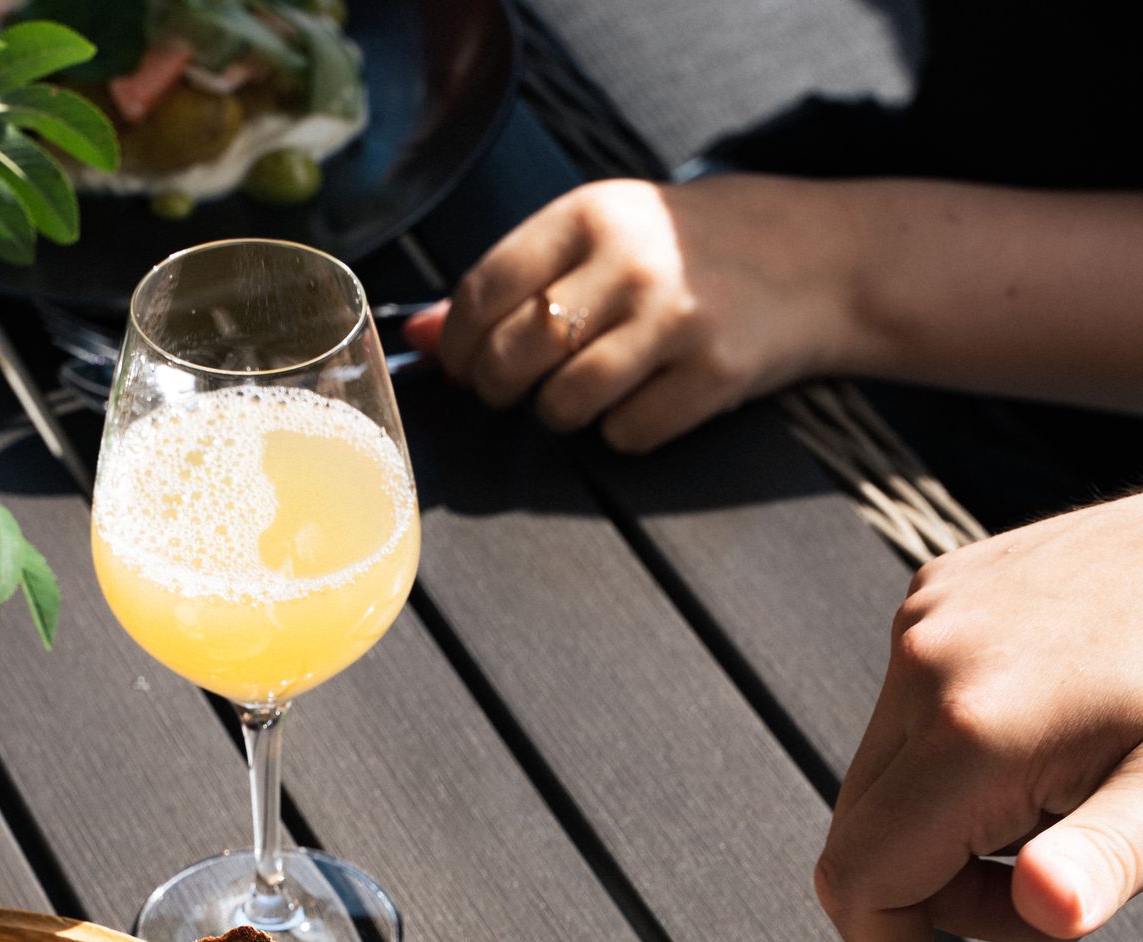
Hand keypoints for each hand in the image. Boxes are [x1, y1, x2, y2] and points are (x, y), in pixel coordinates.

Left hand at [418, 176, 859, 450]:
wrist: (815, 259)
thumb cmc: (689, 250)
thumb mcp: (601, 237)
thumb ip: (512, 280)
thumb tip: (417, 334)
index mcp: (591, 214)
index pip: (484, 291)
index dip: (457, 344)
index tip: (461, 364)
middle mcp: (630, 262)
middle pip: (513, 357)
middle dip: (498, 388)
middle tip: (515, 388)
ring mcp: (674, 321)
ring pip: (563, 406)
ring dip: (561, 413)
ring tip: (587, 389)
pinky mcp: (712, 376)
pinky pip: (625, 435)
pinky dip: (622, 433)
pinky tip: (646, 399)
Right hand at [815, 496, 1142, 941]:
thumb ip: (1104, 858)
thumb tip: (1046, 908)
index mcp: (974, 725)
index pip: (863, 880)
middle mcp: (927, 664)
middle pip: (861, 838)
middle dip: (932, 901)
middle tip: (1037, 902)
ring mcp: (925, 622)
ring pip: (879, 781)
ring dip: (941, 833)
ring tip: (1052, 817)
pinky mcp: (935, 596)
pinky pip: (903, 716)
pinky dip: (948, 766)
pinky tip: (1036, 754)